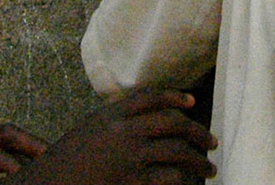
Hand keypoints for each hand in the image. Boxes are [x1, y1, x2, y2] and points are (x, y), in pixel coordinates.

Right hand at [16, 91, 215, 184]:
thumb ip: (113, 123)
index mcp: (110, 115)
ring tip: (209, 168)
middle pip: (172, 123)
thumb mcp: (86, 132)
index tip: (192, 102)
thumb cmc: (64, 165)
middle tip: (210, 142)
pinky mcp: (133, 184)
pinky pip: (170, 179)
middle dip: (197, 133)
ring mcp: (129, 158)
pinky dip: (184, 181)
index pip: (150, 97)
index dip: (175, 97)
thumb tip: (145, 122)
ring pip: (178, 152)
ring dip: (199, 161)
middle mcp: (123, 132)